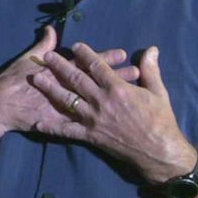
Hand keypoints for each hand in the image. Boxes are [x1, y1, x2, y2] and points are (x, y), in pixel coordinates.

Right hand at [0, 26, 134, 138]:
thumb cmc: (12, 80)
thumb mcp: (28, 59)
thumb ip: (42, 45)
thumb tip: (51, 29)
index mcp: (63, 73)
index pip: (90, 63)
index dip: (107, 59)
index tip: (125, 54)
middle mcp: (69, 90)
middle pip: (99, 84)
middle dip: (120, 79)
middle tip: (139, 73)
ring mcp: (67, 109)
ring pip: (98, 104)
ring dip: (114, 102)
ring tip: (134, 98)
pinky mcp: (62, 124)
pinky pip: (82, 128)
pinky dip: (94, 128)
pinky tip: (113, 130)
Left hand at [32, 43, 196, 182]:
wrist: (158, 152)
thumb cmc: (160, 121)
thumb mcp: (158, 92)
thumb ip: (151, 69)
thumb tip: (151, 48)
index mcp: (117, 88)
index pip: (96, 66)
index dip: (85, 54)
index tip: (75, 45)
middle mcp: (102, 101)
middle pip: (76, 79)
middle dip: (60, 66)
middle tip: (47, 57)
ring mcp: (94, 119)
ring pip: (68, 100)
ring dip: (50, 89)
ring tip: (36, 79)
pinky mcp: (91, 136)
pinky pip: (68, 130)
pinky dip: (52, 127)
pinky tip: (38, 123)